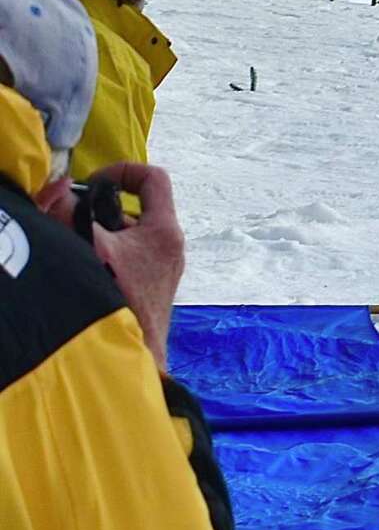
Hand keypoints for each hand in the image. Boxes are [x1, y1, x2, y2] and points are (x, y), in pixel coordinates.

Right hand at [91, 163, 184, 369]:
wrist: (135, 358)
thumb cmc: (121, 302)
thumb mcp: (93, 250)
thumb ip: (71, 215)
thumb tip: (57, 192)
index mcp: (164, 230)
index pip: (153, 178)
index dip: (122, 171)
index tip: (93, 184)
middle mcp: (169, 246)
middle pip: (134, 210)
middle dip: (100, 212)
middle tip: (73, 222)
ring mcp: (163, 269)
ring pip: (128, 237)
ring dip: (100, 238)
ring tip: (77, 251)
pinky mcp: (152, 289)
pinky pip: (128, 260)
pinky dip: (106, 258)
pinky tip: (86, 273)